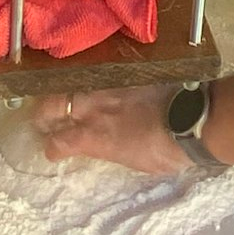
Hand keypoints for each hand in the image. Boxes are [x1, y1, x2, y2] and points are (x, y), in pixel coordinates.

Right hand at [30, 85, 189, 178]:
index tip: (52, 151)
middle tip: (42, 120)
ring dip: (63, 95)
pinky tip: (93, 83)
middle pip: (53, 107)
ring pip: (72, 85)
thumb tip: (107, 146)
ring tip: (62, 99)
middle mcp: (92, 109)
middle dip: (43, 115)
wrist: (191, 119)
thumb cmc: (166, 152)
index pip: (58, 143)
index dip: (52, 148)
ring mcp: (107, 87)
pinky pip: (99, 73)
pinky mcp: (124, 73)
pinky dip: (91, 81)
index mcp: (93, 137)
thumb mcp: (132, 161)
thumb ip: (112, 150)